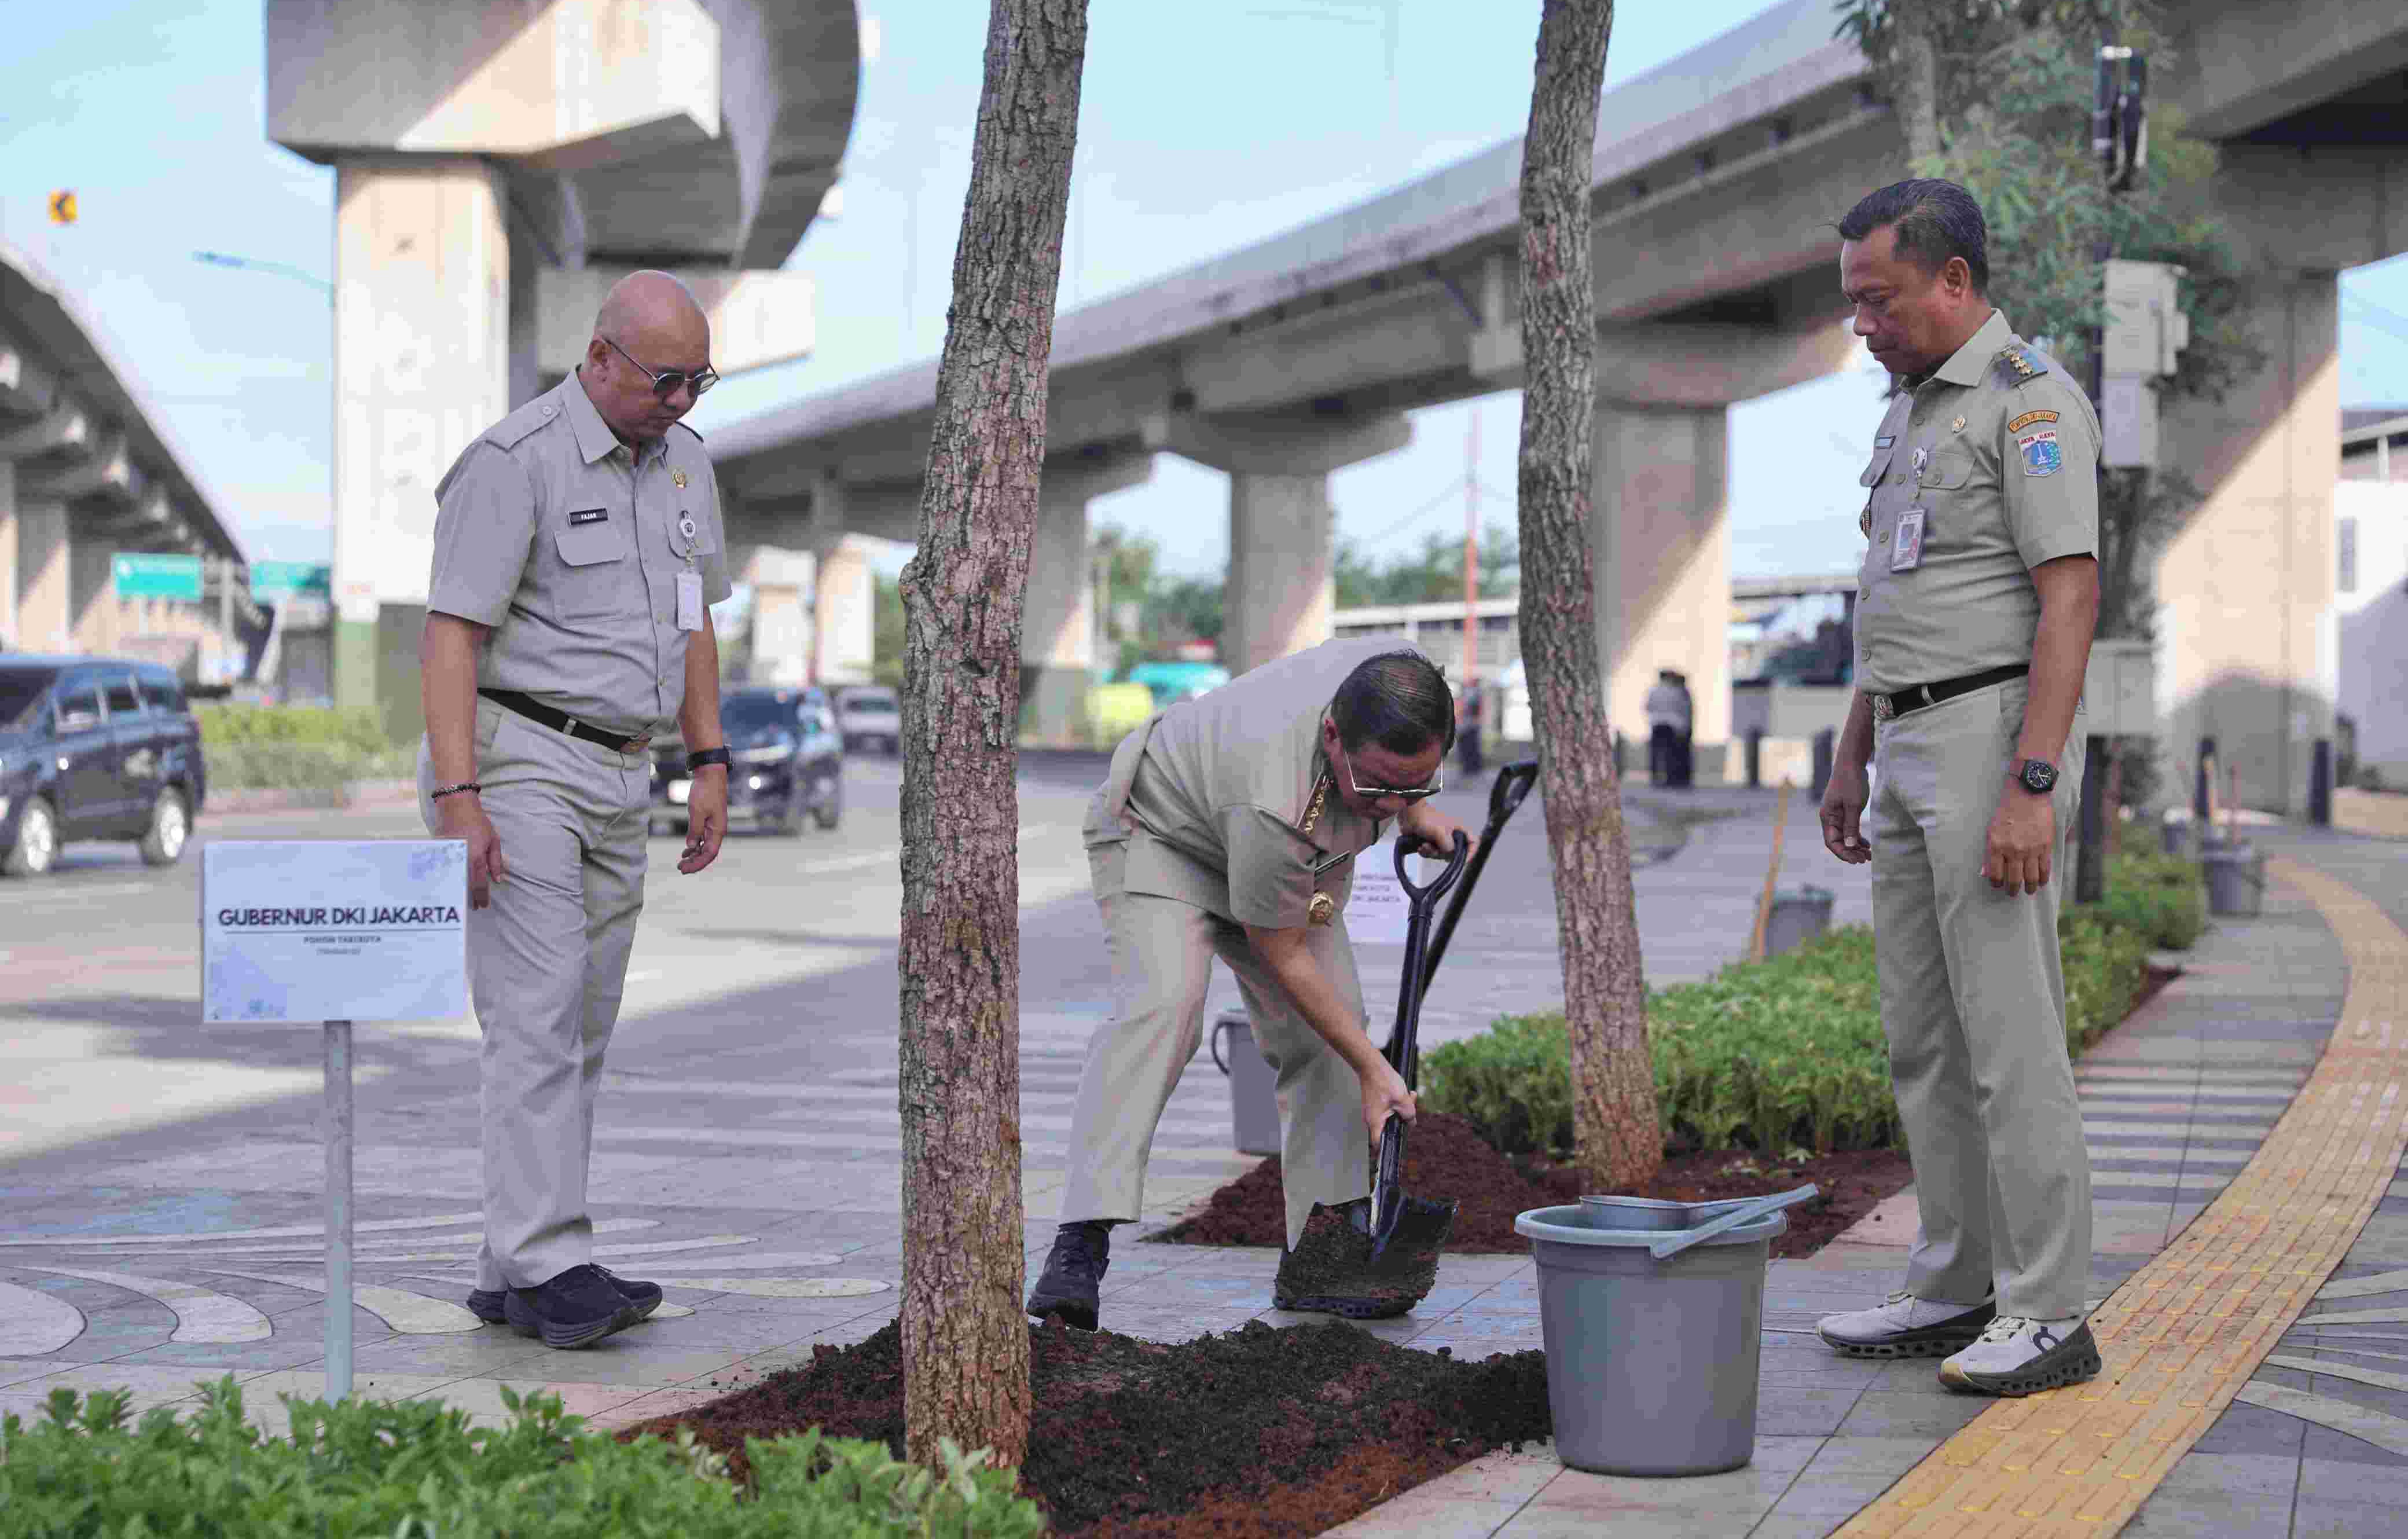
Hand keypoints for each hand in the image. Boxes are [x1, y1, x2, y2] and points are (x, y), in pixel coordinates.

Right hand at [438, 793, 505, 908]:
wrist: (456, 806)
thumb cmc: (478, 822)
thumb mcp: (493, 840)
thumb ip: (495, 861)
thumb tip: (497, 879)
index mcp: (476, 857)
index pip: (479, 884)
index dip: (481, 897)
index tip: (482, 905)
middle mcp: (461, 859)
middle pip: (464, 885)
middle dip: (468, 897)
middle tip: (472, 907)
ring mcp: (447, 856)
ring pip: (451, 879)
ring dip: (456, 890)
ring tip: (459, 900)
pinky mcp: (437, 852)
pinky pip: (440, 869)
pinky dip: (443, 878)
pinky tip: (445, 885)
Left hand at [679, 766, 726, 874]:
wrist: (710, 775)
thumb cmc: (706, 791)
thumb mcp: (697, 812)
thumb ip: (694, 831)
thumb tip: (691, 847)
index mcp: (718, 830)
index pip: (710, 854)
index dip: (698, 864)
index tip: (685, 869)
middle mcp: (717, 831)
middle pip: (707, 853)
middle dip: (695, 863)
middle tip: (680, 869)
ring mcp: (712, 826)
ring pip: (704, 847)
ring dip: (693, 856)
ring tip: (681, 862)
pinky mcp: (707, 821)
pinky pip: (702, 838)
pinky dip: (694, 846)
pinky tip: (686, 850)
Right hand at [1359, 1057, 1415, 1146]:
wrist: (1371, 1065)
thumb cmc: (1383, 1081)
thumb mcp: (1402, 1100)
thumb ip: (1409, 1115)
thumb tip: (1411, 1123)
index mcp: (1375, 1122)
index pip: (1378, 1144)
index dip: (1388, 1146)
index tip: (1397, 1144)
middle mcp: (1371, 1118)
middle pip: (1389, 1127)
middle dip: (1403, 1118)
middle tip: (1410, 1106)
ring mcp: (1371, 1111)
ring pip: (1390, 1116)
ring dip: (1402, 1108)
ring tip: (1409, 1095)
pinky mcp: (1374, 1104)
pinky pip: (1387, 1108)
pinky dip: (1396, 1102)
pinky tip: (1403, 1092)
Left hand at [1397, 801, 1475, 861]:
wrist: (1408, 815)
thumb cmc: (1425, 818)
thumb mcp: (1440, 832)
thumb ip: (1449, 846)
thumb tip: (1449, 853)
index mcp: (1459, 829)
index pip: (1473, 842)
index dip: (1471, 852)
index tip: (1463, 860)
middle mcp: (1452, 836)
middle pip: (1456, 854)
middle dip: (1443, 854)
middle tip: (1435, 848)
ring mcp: (1441, 840)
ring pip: (1442, 856)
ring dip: (1432, 853)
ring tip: (1424, 845)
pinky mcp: (1431, 844)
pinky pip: (1432, 855)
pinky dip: (1426, 852)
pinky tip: (1420, 847)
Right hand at [1820, 762, 1871, 864]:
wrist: (1851, 763)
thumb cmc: (1851, 782)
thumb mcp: (1853, 805)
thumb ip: (1851, 826)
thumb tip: (1850, 846)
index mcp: (1828, 817)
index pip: (1832, 842)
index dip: (1844, 853)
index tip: (1857, 860)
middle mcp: (1830, 818)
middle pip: (1838, 842)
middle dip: (1851, 852)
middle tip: (1866, 859)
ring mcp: (1837, 815)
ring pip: (1845, 836)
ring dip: (1855, 846)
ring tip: (1869, 855)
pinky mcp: (1845, 811)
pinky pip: (1849, 829)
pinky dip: (1857, 837)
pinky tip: (1867, 844)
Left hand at [1985, 782, 2055, 895]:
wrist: (2027, 794)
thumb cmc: (2006, 811)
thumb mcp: (1991, 830)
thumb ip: (1989, 853)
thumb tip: (1984, 873)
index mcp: (1996, 846)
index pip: (1995, 874)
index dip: (1997, 883)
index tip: (1998, 885)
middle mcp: (2013, 850)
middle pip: (2014, 879)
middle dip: (2013, 890)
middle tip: (2013, 893)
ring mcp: (2031, 849)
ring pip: (2031, 877)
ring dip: (2029, 887)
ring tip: (2028, 890)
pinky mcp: (2046, 846)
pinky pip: (2045, 868)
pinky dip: (2043, 878)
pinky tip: (2040, 882)